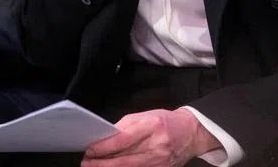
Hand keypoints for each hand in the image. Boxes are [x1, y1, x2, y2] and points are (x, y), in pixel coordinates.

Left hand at [83, 108, 220, 166]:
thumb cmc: (165, 121)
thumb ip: (125, 126)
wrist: (190, 134)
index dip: (104, 146)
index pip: (123, 139)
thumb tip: (105, 138)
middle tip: (87, 162)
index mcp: (152, 126)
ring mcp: (160, 161)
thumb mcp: (145, 116)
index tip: (90, 149)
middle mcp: (157, 145)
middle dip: (102, 162)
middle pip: (124, 159)